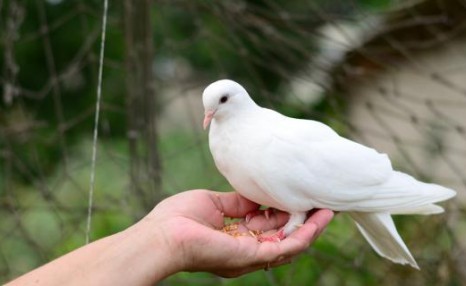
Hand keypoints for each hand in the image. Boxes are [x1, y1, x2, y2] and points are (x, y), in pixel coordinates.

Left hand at [146, 189, 333, 277]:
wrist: (163, 235)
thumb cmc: (179, 218)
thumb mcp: (214, 203)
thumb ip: (238, 202)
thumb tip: (257, 196)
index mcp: (237, 237)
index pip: (269, 226)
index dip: (286, 212)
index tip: (299, 196)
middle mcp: (247, 249)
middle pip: (284, 237)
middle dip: (304, 221)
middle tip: (323, 204)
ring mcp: (251, 255)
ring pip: (291, 244)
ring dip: (311, 229)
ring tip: (329, 211)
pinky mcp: (252, 256)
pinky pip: (286, 248)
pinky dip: (305, 235)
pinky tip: (319, 220)